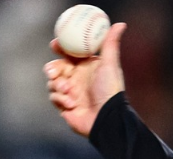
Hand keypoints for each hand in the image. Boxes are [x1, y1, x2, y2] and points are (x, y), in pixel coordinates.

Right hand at [43, 21, 126, 136]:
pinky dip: (60, 99)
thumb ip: (111, 44)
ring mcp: (70, 92)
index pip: (69, 53)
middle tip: (54, 71)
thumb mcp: (109, 64)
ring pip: (52, 82)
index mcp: (86, 67)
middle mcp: (77, 79)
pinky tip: (72, 104)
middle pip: (56, 67)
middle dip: (52, 68)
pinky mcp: (65, 106)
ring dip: (57, 85)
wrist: (106, 119)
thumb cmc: (110, 91)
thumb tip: (120, 24)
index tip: (55, 44)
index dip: (60, 47)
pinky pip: (53, 97)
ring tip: (68, 91)